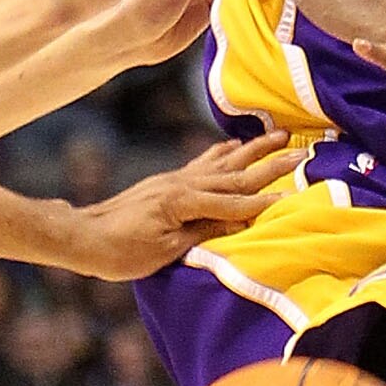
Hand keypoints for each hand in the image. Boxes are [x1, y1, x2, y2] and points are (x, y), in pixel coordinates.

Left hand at [72, 132, 290, 280]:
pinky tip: (235, 145)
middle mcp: (183, 184)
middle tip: (301, 150)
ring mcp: (175, 180)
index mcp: (185, 202)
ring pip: (223, 161)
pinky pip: (203, 162)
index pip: (236, 202)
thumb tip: (239, 219)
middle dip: (271, 163)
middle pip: (236, 173)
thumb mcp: (165, 250)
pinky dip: (223, 152)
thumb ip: (204, 232)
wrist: (84, 236)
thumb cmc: (121, 251)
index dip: (267, 201)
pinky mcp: (168, 182)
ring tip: (278, 134)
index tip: (297, 195)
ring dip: (253, 149)